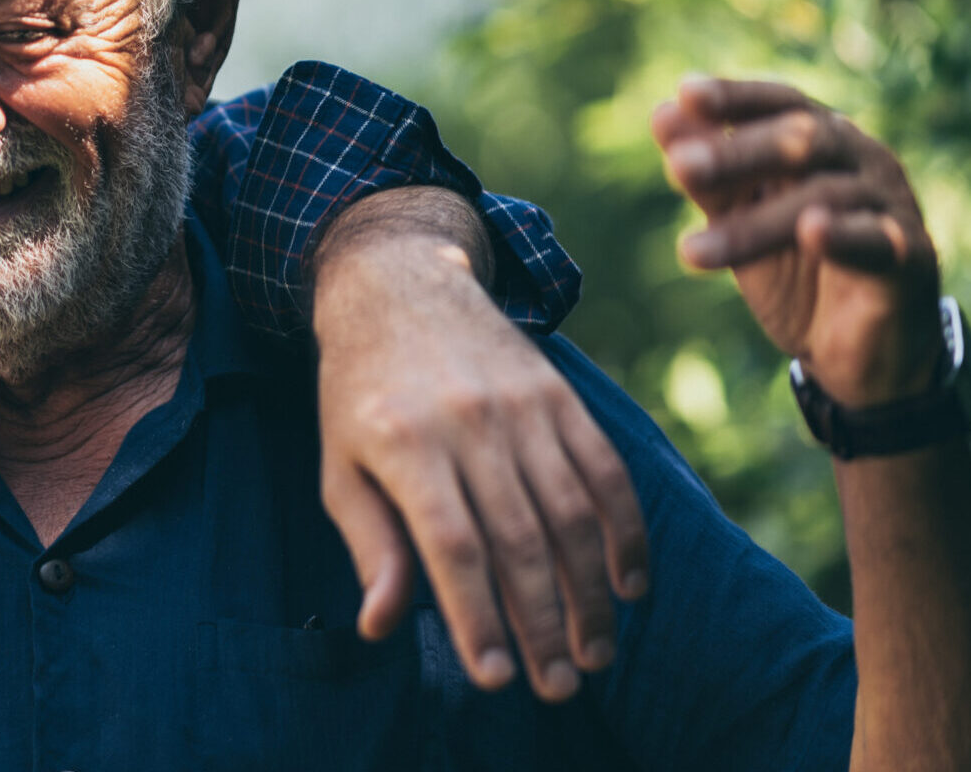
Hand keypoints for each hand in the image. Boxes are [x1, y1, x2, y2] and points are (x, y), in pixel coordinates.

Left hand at [311, 225, 648, 704]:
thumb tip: (381, 625)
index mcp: (403, 442)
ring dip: (590, 593)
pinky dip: (625, 533)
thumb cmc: (361, 393)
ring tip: (594, 654)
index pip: (453, 546)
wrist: (401, 285)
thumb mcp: (340, 465)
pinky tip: (629, 586)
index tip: (497, 677)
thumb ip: (370, 545)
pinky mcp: (560, 396)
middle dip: (543, 623)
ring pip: (572, 513)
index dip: (478, 617)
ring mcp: (522, 407)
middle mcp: (468, 423)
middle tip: (558, 686)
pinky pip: (606, 471)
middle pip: (520, 539)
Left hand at [652, 77, 940, 406]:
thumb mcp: (742, 222)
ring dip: (754, 224)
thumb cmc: (798, 271)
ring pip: (823, 197)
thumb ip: (709, 178)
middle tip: (678, 166)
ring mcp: (891, 204)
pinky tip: (810, 231)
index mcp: (825, 140)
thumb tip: (662, 115)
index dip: (736, 97)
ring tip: (691, 251)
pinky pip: (877, 240)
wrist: (862, 352)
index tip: (685, 93)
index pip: (781, 104)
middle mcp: (864, 160)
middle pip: (803, 140)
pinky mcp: (911, 257)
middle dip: (736, 154)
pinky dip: (842, 234)